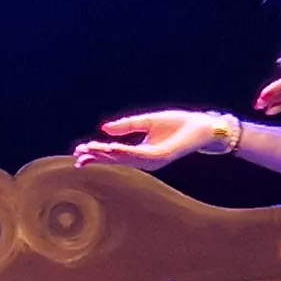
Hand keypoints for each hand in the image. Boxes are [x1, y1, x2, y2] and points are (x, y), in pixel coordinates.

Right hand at [73, 110, 225, 170]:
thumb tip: (104, 128)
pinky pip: (138, 154)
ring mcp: (153, 159)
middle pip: (115, 159)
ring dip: (105, 155)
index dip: (97, 151)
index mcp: (141, 151)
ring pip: (124, 158)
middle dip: (96, 157)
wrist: (203, 126)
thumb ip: (127, 125)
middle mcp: (145, 159)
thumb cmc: (179, 123)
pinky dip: (123, 152)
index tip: (79, 149)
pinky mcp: (161, 156)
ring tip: (89, 151)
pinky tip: (111, 148)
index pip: (114, 153)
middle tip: (77, 156)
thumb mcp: (148, 121)